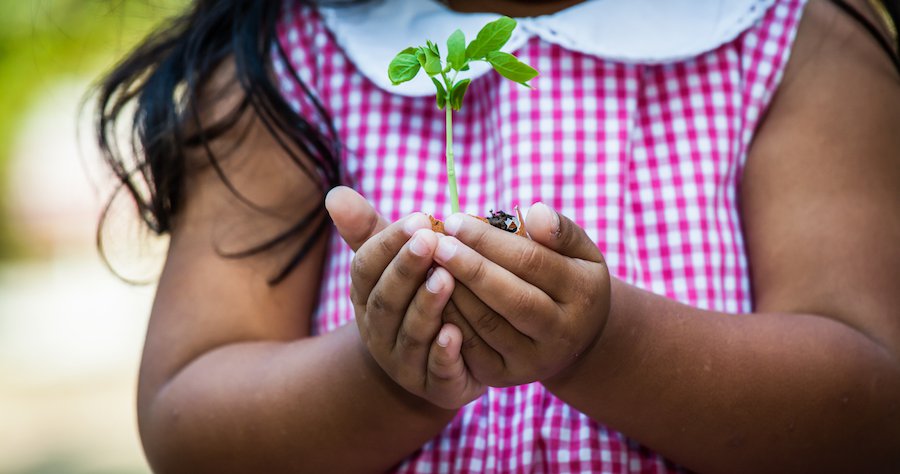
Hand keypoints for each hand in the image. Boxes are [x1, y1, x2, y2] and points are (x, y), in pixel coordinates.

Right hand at [326, 187, 484, 408]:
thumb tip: (335, 193)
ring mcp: (404, 362)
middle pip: (386, 299)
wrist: (428, 369)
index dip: (389, 243)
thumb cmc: (413, 301)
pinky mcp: (434, 387)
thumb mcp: (392, 267)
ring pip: (411, 333)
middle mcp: (378, 331)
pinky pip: (435, 371)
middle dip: (406, 268)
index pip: (366, 267)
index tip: (419, 218)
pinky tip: (454, 334)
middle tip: (430, 239)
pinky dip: (442, 353)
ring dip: (426, 305)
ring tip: (446, 278)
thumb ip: (370, 232)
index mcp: (366, 298)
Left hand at [432, 203, 610, 386]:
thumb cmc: (568, 279)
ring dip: (453, 293)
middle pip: (511, 298)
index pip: (532, 262)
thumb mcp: (578, 252)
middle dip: (469, 268)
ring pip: (487, 326)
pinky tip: (428, 295)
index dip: (489, 241)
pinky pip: (470, 349)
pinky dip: (447, 321)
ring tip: (426, 264)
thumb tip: (534, 212)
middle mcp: (561, 333)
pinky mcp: (505, 377)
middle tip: (435, 243)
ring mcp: (534, 361)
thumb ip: (559, 230)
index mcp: (583, 294)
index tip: (454, 221)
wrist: (572, 340)